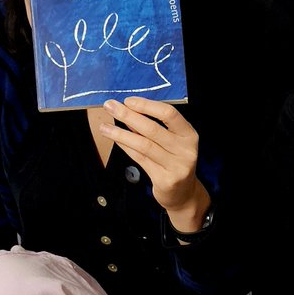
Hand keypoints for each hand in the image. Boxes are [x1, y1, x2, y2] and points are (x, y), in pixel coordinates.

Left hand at [100, 98, 210, 233]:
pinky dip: (126, 147)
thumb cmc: (174, 161)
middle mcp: (186, 150)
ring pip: (143, 145)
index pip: (169, 114)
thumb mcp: (173, 142)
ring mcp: (176, 166)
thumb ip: (155, 126)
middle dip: (128, 115)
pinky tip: (115, 139)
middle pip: (153, 129)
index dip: (147, 106)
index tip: (128, 100)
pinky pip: (140, 159)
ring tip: (104, 126)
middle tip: (110, 106)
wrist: (183, 193)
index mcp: (189, 135)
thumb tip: (128, 108)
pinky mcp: (165, 179)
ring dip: (120, 133)